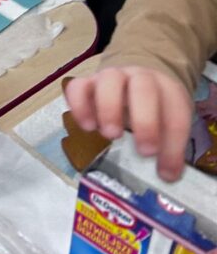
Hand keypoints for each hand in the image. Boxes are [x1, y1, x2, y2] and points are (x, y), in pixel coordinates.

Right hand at [65, 67, 193, 184]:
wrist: (136, 82)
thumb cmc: (154, 111)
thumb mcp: (169, 127)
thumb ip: (168, 150)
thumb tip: (166, 176)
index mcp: (168, 91)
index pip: (174, 113)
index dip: (173, 143)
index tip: (162, 167)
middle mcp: (139, 78)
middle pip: (143, 88)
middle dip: (144, 121)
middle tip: (143, 151)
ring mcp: (111, 77)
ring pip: (108, 80)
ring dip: (108, 108)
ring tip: (109, 135)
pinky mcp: (87, 83)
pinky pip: (78, 86)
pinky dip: (79, 105)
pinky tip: (87, 126)